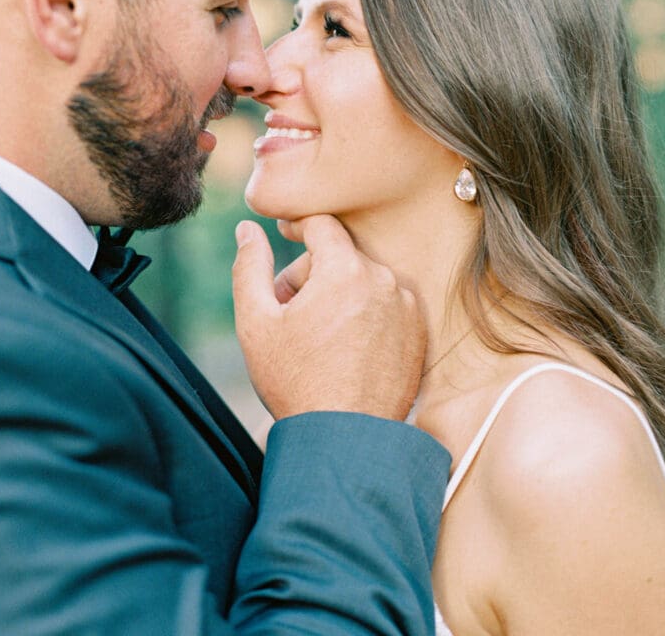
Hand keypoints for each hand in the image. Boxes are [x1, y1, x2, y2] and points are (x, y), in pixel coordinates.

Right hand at [232, 215, 426, 420]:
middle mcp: (384, 281)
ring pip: (364, 280)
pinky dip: (364, 315)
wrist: (344, 440)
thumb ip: (249, 266)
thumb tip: (246, 229)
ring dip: (339, 294)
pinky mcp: (418, 333)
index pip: (321, 224)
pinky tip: (344, 348)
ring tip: (316, 336)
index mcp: (345, 270)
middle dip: (312, 272)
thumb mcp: (256, 323)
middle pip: (341, 255)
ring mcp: (406, 308)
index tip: (283, 234)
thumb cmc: (296, 382)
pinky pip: (385, 305)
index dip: (297, 226)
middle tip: (288, 311)